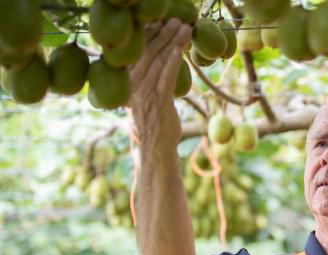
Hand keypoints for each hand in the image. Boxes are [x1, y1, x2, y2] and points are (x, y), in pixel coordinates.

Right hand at [129, 18, 192, 149]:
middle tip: (176, 18)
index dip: (148, 33)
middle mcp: (132, 83)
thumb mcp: (144, 97)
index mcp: (127, 80)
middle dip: (163, 32)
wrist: (155, 147)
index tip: (159, 20)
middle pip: (148, 51)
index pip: (136, 51)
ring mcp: (145, 91)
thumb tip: (156, 63)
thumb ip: (145, 80)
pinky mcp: (159, 100)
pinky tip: (181, 48)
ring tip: (184, 27)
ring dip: (172, 41)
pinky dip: (174, 60)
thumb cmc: (153, 120)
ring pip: (159, 60)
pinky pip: (167, 75)